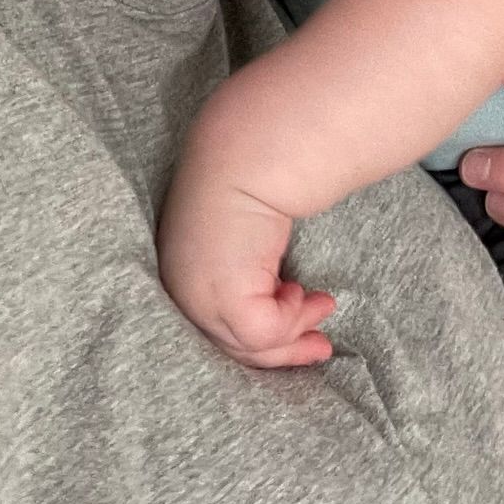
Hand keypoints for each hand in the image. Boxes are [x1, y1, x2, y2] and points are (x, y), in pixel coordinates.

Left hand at [157, 153, 334, 369]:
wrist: (244, 154)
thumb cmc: (246, 178)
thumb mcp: (239, 233)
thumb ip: (246, 264)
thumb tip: (278, 291)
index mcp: (180, 272)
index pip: (214, 325)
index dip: (255, 340)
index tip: (294, 336)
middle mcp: (181, 291)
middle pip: (232, 344)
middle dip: (282, 349)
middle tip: (320, 347)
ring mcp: (198, 300)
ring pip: (252, 344)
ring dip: (295, 329)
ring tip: (323, 304)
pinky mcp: (226, 302)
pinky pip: (267, 331)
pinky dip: (291, 318)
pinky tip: (301, 292)